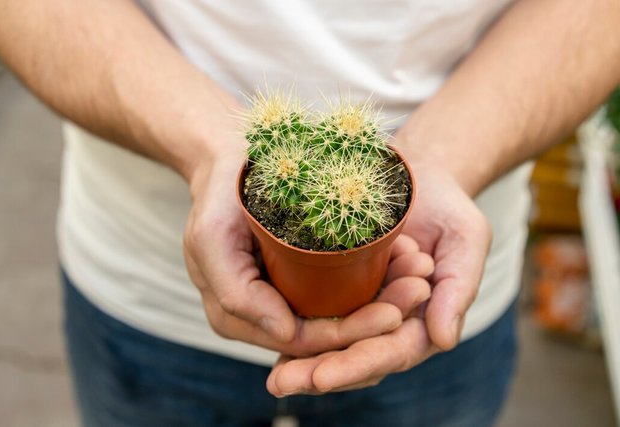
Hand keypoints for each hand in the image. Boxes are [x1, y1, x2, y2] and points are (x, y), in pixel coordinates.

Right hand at [183, 152, 434, 357]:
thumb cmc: (218, 196)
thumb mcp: (212, 239)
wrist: (228, 162)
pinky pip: (341, 289)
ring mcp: (286, 294)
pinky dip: (375, 280)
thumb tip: (285, 333)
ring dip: (384, 299)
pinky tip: (405, 263)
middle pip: (329, 331)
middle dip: (377, 317)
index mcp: (239, 316)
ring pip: (341, 312)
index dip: (349, 335)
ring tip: (419, 277)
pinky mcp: (302, 273)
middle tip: (419, 291)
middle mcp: (265, 313)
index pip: (302, 341)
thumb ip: (237, 293)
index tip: (393, 314)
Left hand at [266, 163, 490, 394]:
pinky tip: (267, 337)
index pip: (392, 351)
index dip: (357, 364)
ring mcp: (365, 308)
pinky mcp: (342, 291)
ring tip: (274, 378)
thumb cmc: (446, 206)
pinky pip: (318, 315)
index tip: (323, 376)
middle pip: (356, 357)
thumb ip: (458, 286)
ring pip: (333, 344)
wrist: (417, 178)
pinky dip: (295, 329)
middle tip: (282, 382)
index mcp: (424, 319)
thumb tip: (444, 339)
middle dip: (320, 373)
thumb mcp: (464, 237)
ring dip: (302, 362)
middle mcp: (392, 322)